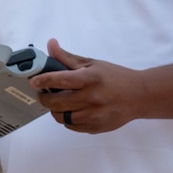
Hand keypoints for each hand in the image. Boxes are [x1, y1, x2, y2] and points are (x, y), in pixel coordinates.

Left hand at [32, 39, 151, 134]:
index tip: (33, 82)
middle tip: (44, 93)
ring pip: (62, 117)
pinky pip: (72, 126)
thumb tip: (51, 45)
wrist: (139, 96)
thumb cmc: (115, 78)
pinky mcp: (96, 127)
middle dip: (45, 98)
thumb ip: (68, 58)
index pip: (60, 80)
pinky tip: (73, 111)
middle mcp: (92, 98)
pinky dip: (68, 119)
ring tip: (60, 102)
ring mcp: (94, 115)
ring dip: (56, 110)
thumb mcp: (93, 64)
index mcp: (90, 79)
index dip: (43, 80)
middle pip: (56, 102)